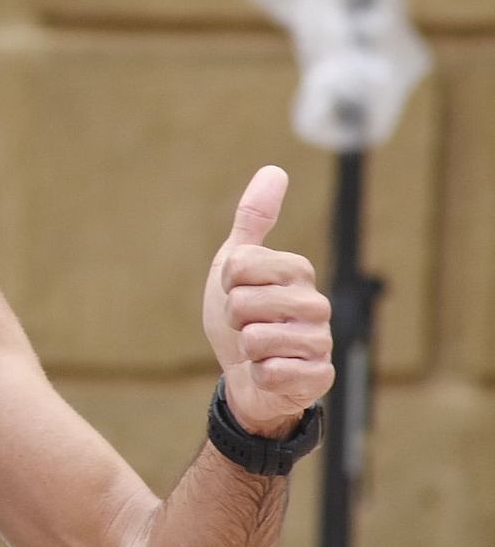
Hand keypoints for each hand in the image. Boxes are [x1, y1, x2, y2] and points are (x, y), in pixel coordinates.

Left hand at [202, 166, 334, 436]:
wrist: (246, 375)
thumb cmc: (242, 317)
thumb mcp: (236, 263)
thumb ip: (254, 218)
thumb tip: (274, 169)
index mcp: (298, 271)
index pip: (240, 265)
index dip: (227, 283)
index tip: (236, 292)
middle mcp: (316, 304)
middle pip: (244, 303)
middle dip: (233, 318)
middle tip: (246, 325)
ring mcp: (319, 342)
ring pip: (257, 339)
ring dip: (246, 348)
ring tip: (258, 349)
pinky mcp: (318, 377)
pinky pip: (273, 372)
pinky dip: (260, 375)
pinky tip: (270, 373)